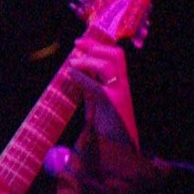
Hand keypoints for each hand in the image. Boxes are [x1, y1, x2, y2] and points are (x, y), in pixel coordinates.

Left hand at [67, 33, 137, 147]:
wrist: (119, 151)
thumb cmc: (106, 126)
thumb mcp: (96, 101)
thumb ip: (89, 86)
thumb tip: (73, 71)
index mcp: (120, 83)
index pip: (115, 56)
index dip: (97, 46)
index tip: (79, 42)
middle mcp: (122, 86)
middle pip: (118, 55)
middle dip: (96, 47)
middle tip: (78, 47)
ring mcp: (119, 96)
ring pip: (109, 66)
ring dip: (88, 61)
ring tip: (73, 64)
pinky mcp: (112, 107)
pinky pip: (97, 87)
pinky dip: (82, 78)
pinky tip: (70, 75)